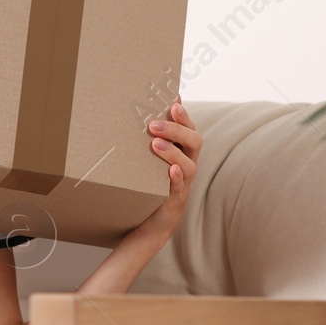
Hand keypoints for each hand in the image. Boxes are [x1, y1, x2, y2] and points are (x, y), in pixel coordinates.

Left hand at [139, 96, 201, 239]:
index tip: (173, 100)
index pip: (189, 128)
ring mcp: (183, 184)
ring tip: (154, 143)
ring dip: (172, 151)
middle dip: (177, 129)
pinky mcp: (175, 200)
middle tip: (154, 124)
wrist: (146, 223)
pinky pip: (180, 188)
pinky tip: (170, 170)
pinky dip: (176, 177)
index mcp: (181, 152)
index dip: (184, 115)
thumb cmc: (146, 186)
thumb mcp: (146, 160)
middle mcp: (186, 166)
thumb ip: (145, 141)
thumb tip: (130, 113)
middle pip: (194, 141)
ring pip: (189, 164)